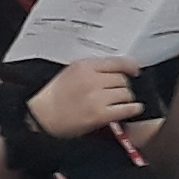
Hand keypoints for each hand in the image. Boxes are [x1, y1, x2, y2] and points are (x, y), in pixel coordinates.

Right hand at [28, 58, 142, 140]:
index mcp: (84, 67)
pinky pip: (126, 109)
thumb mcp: (71, 72)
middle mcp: (92, 80)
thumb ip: (92, 69)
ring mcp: (96, 98)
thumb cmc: (55, 96)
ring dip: (126, 98)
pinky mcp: (100, 115)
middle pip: (122, 79)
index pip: (116, 62)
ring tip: (122, 101)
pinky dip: (133, 109)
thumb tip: (117, 69)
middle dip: (123, 86)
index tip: (135, 70)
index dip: (129, 66)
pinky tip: (134, 109)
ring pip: (126, 94)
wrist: (43, 116)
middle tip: (120, 92)